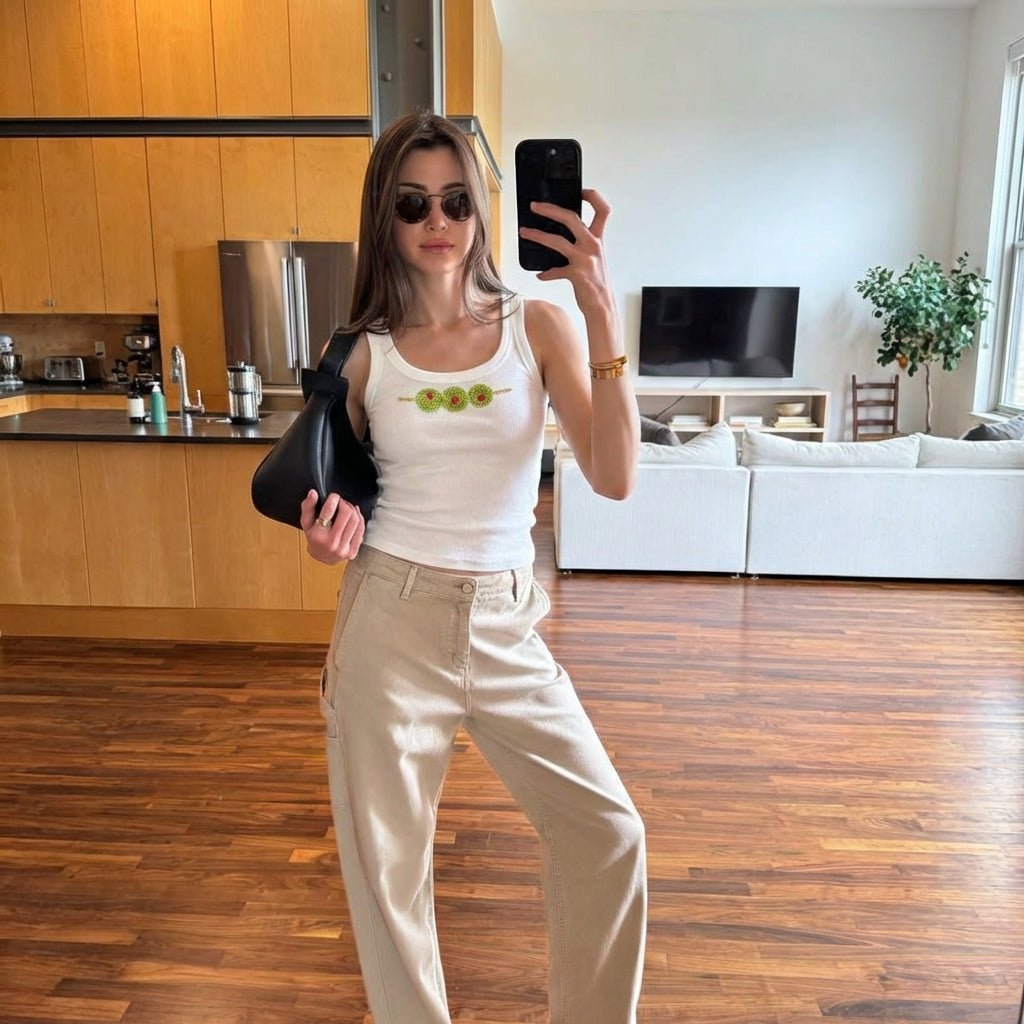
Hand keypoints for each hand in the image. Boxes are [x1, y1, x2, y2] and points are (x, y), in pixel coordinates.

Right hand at [300, 489, 364, 564]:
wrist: (321, 557)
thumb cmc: (313, 538)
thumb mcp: (306, 522)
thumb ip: (308, 506)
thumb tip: (313, 493)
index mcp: (318, 535)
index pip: (329, 510)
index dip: (333, 499)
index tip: (334, 497)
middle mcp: (331, 543)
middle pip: (347, 513)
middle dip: (345, 503)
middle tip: (341, 502)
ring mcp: (343, 549)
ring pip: (356, 521)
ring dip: (353, 510)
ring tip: (347, 508)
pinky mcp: (353, 552)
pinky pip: (361, 530)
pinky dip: (360, 519)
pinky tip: (355, 515)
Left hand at [518, 188, 613, 309]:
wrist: (602, 305)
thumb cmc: (596, 281)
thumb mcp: (594, 257)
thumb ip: (582, 244)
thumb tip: (559, 234)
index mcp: (598, 239)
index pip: (603, 210)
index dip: (593, 196)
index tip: (580, 191)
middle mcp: (593, 245)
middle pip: (571, 218)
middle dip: (550, 209)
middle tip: (534, 206)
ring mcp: (585, 259)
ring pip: (557, 241)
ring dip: (537, 235)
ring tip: (524, 232)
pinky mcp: (576, 274)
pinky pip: (555, 271)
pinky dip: (546, 273)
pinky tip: (540, 275)